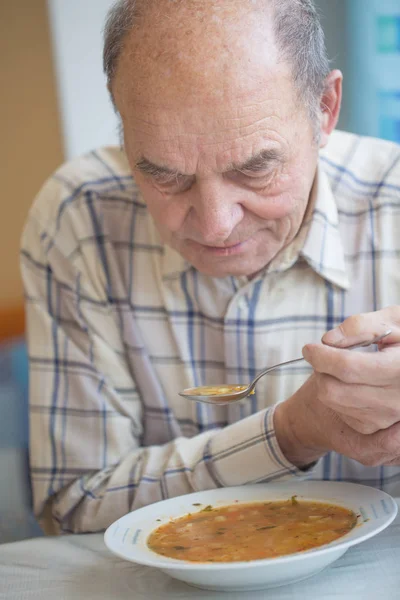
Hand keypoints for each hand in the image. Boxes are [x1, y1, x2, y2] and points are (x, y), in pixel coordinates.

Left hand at [303, 307, 399, 434]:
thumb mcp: (392, 320)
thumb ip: (359, 327)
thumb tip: (328, 341)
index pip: (348, 367)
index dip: (321, 356)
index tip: (308, 348)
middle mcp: (397, 399)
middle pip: (333, 389)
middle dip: (321, 368)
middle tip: (327, 355)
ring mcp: (387, 416)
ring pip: (332, 401)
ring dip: (327, 380)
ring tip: (343, 366)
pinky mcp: (376, 426)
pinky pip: (339, 411)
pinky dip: (337, 394)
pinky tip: (351, 381)